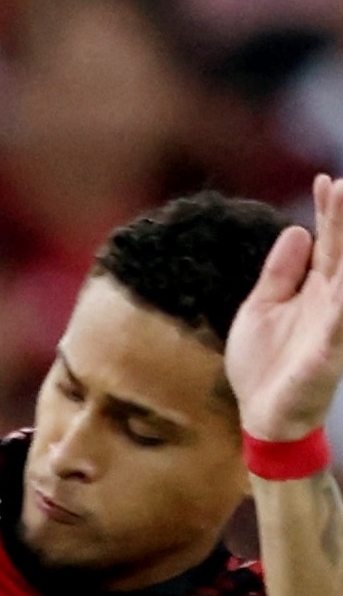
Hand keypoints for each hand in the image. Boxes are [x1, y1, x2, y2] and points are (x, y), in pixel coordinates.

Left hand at [227, 172, 342, 442]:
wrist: (262, 417)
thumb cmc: (263, 365)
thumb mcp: (261, 308)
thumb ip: (279, 272)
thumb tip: (297, 230)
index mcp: (314, 289)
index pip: (328, 242)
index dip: (329, 210)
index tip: (326, 178)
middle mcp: (331, 299)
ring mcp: (334, 322)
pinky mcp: (331, 347)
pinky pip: (342, 316)